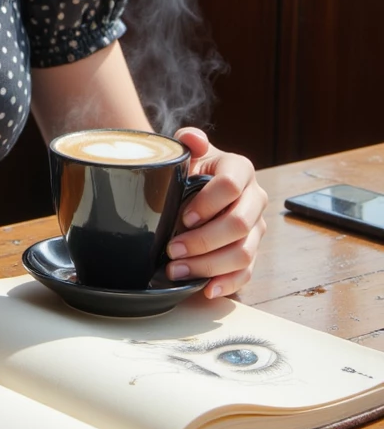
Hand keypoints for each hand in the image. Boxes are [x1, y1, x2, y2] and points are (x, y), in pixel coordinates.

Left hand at [164, 127, 267, 298]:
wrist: (190, 185)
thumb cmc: (188, 169)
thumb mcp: (187, 152)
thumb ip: (189, 141)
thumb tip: (193, 140)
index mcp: (240, 170)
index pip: (232, 186)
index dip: (207, 204)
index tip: (183, 217)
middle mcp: (254, 199)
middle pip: (240, 224)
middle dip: (204, 240)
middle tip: (171, 250)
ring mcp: (256, 228)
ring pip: (243, 253)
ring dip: (208, 265)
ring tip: (176, 270)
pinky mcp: (251, 251)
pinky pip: (246, 273)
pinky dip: (227, 284)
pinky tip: (206, 288)